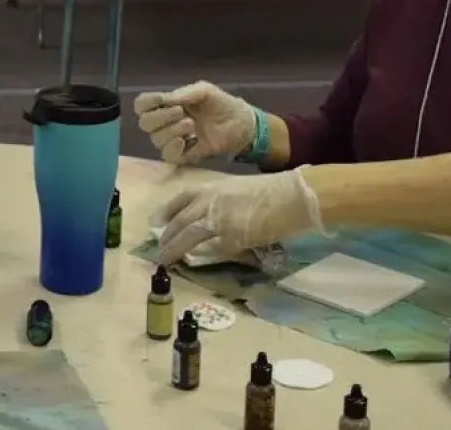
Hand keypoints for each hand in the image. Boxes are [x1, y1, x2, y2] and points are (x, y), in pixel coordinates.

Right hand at [135, 81, 259, 164]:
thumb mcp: (203, 91)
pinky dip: (174, 147)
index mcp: (166, 105)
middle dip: (161, 117)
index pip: (142, 105)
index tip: (162, 100)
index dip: (146, 103)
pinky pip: (167, 155)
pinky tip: (187, 140)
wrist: (240, 123)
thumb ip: (182, 94)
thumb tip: (163, 101)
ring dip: (172, 130)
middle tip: (181, 112)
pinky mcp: (182, 156)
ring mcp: (172, 140)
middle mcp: (164, 123)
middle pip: (144, 123)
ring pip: (156, 139)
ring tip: (192, 125)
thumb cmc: (221, 104)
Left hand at [156, 170, 324, 263]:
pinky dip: (207, 256)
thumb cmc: (272, 190)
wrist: (294, 196)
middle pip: (179, 221)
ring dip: (174, 250)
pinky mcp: (231, 237)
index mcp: (211, 187)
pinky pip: (215, 249)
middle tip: (159, 249)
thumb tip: (207, 219)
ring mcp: (219, 219)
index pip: (180, 199)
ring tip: (165, 261)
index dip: (166, 211)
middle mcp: (209, 201)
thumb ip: (219, 203)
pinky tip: (199, 263)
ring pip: (188, 236)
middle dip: (166, 236)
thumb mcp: (237, 189)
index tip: (157, 221)